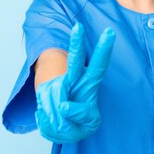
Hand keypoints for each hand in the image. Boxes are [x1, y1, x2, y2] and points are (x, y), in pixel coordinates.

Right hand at [35, 22, 115, 142]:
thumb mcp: (90, 124)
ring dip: (60, 120)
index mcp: (90, 84)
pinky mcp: (44, 93)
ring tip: (64, 127)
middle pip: (75, 60)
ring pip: (57, 97)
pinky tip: (53, 123)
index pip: (99, 65)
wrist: (62, 127)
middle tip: (79, 27)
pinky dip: (50, 124)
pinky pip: (47, 110)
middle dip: (77, 43)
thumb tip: (64, 106)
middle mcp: (74, 79)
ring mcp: (57, 85)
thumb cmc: (81, 122)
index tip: (110, 32)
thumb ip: (82, 116)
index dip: (104, 50)